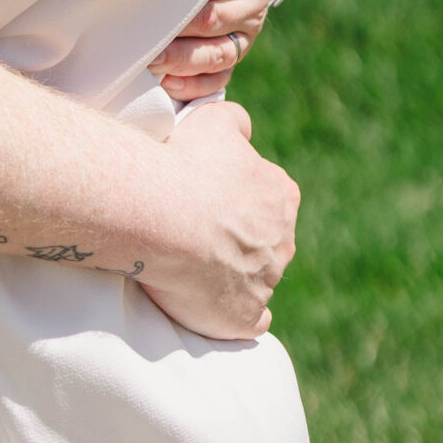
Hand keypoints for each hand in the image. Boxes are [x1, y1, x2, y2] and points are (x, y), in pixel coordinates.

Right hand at [136, 99, 298, 338]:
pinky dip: (238, 315)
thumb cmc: (185, 164)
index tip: (210, 195)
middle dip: (239, 236)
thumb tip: (244, 131)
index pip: (271, 197)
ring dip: (233, 273)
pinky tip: (216, 304)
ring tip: (191, 261)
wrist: (160, 215)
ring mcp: (265, 284)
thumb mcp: (215, 120)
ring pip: (257, 279)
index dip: (240, 196)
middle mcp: (282, 242)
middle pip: (265, 240)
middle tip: (197, 227)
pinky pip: (251, 322)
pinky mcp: (243, 318)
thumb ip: (238, 123)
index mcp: (281, 196)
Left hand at [150, 0, 285, 101]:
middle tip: (139, 43)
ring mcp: (252, 23)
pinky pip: (224, 73)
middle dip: (173, 37)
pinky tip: (171, 85)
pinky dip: (198, 85)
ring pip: (219, 54)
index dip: (178, 2)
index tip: (144, 8)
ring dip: (181, 63)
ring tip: (150, 66)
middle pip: (211, 23)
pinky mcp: (244, 42)